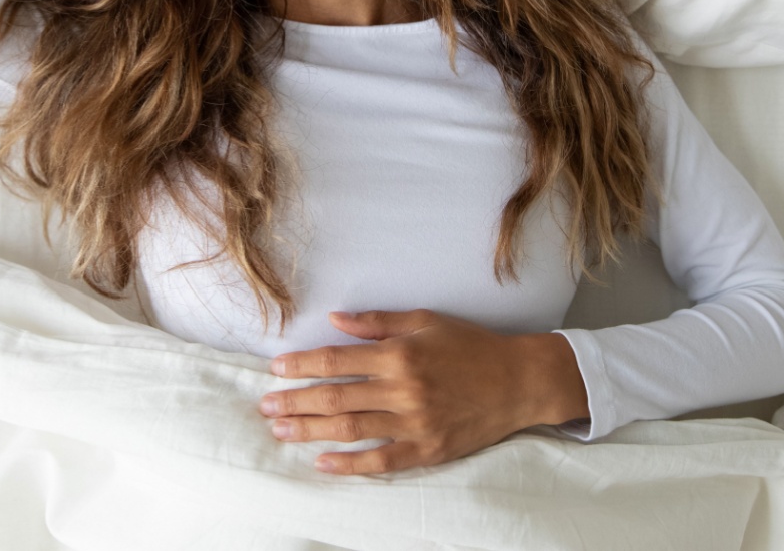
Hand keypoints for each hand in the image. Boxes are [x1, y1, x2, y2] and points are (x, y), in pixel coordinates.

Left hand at [259, 309, 588, 475]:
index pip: (337, 360)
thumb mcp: (425, 321)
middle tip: (265, 405)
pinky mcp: (428, 449)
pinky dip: (350, 464)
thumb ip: (377, 322)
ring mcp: (416, 423)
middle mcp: (403, 389)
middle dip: (295, 401)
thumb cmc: (471, 346)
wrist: (519, 381)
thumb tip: (335, 319)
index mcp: (400, 354)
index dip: (302, 365)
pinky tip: (322, 462)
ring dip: (310, 431)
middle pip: (336, 398)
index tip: (276, 369)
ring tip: (280, 429)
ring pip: (351, 430)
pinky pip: (382, 461)